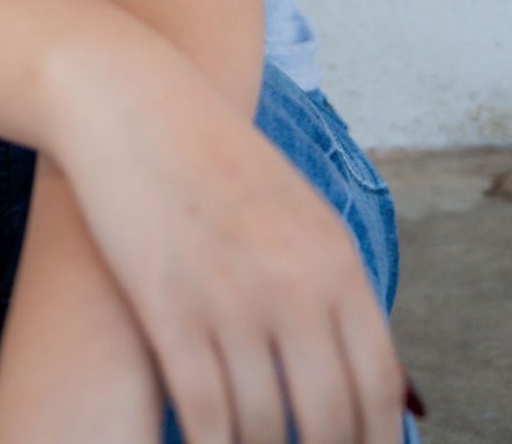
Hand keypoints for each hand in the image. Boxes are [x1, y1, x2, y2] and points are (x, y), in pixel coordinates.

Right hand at [45, 42, 406, 443]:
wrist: (130, 102)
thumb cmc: (214, 159)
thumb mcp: (297, 211)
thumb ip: (334, 289)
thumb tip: (381, 385)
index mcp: (334, 258)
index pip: (378, 386)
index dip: (375, 443)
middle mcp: (293, 284)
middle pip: (328, 419)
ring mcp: (229, 299)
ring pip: (264, 429)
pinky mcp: (168, 310)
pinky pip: (205, 416)